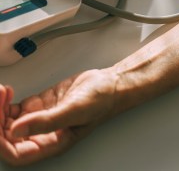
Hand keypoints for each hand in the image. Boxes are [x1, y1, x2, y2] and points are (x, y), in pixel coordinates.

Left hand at [0, 69, 116, 165]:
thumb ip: (46, 122)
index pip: (15, 153)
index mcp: (51, 144)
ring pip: (8, 122)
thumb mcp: (74, 111)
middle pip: (7, 137)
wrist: (108, 84)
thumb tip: (15, 131)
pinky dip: (6, 101)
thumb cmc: (99, 101)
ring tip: (1, 92)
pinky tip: (7, 91)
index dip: (0, 142)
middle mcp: (42, 135)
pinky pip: (15, 108)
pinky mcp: (39, 105)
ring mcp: (39, 119)